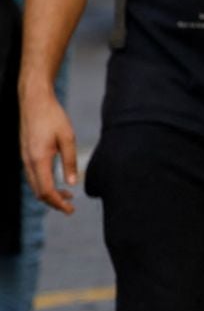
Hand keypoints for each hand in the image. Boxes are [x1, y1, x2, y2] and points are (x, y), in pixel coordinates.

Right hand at [21, 84, 78, 214]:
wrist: (34, 101)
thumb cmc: (53, 116)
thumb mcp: (67, 138)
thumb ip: (70, 162)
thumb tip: (72, 183)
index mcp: (39, 159)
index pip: (46, 191)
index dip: (58, 203)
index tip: (70, 210)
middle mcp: (28, 161)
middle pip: (38, 192)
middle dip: (54, 202)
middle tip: (70, 207)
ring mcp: (24, 157)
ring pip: (34, 184)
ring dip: (49, 193)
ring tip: (67, 195)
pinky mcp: (25, 153)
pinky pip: (32, 175)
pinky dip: (43, 183)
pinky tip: (56, 181)